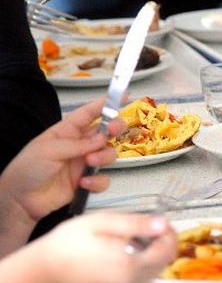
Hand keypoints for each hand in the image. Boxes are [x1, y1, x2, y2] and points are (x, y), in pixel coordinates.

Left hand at [0, 98, 123, 222]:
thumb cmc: (27, 170)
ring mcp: (84, 163)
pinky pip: (103, 178)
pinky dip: (97, 181)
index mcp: (67, 131)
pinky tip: (83, 183)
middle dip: (114, 128)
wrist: (20, 201)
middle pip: (106, 131)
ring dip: (103, 156)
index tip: (125, 96)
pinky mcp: (87, 181)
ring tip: (90, 162)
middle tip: (112, 131)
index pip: (90, 113)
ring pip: (108, 153)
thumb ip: (78, 144)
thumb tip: (102, 138)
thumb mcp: (49, 150)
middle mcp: (79, 144)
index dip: (106, 103)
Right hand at [1, 213, 176, 282]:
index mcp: (129, 264)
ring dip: (155, 251)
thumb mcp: (102, 223)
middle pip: (164, 261)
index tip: (160, 220)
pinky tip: (128, 249)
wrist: (44, 269)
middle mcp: (130, 280)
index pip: (167, 249)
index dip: (169, 231)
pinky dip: (143, 261)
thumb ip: (135, 223)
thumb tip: (161, 223)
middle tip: (152, 226)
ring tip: (138, 236)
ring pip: (155, 269)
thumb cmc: (68, 244)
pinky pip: (141, 275)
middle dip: (164, 241)